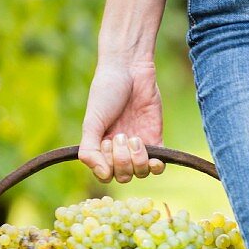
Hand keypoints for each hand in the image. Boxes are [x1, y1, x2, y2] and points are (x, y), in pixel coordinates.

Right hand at [78, 60, 164, 182]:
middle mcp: (119, 151)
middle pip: (124, 176)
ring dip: (138, 160)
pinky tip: (154, 158)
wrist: (130, 71)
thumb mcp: (92, 122)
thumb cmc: (106, 93)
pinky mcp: (156, 141)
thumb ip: (90, 149)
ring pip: (141, 173)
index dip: (107, 166)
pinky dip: (156, 166)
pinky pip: (158, 166)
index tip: (106, 143)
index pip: (105, 174)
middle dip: (122, 160)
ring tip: (134, 138)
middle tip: (120, 135)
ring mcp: (138, 148)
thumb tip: (102, 174)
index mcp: (101, 147)